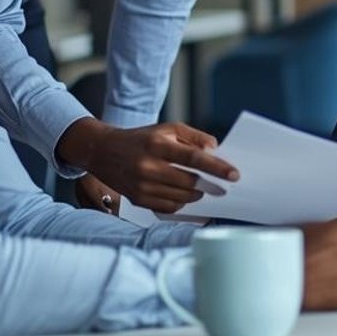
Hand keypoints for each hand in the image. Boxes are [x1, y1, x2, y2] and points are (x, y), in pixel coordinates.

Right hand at [56, 117, 237, 213]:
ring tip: (202, 188)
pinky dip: (181, 203)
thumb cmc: (141, 139)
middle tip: (222, 186)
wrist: (102, 151)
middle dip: (210, 186)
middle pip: (189, 182)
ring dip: (197, 195)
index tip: (234, 174)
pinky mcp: (138, 199)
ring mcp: (141, 185)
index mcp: (157, 145)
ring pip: (181, 197)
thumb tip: (215, 149)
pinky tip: (184, 194)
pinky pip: (168, 207)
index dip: (216, 167)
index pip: (192, 158)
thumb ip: (193, 137)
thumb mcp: (166, 129)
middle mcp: (148, 166)